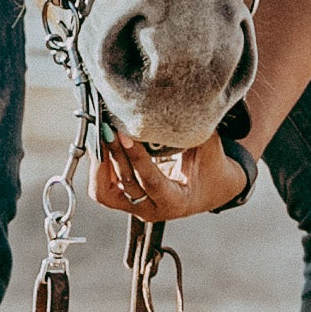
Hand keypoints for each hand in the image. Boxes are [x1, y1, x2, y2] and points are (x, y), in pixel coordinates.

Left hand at [89, 133, 246, 221]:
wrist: (212, 187)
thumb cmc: (211, 166)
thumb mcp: (208, 147)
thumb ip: (189, 130)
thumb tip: (172, 101)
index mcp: (176, 202)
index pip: (151, 181)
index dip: (136, 158)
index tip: (125, 134)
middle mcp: (152, 210)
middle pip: (124, 184)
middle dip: (113, 153)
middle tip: (106, 126)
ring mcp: (135, 207)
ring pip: (105, 190)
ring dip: (100, 161)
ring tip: (99, 132)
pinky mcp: (124, 200)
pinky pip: (102, 187)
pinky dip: (99, 165)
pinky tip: (100, 142)